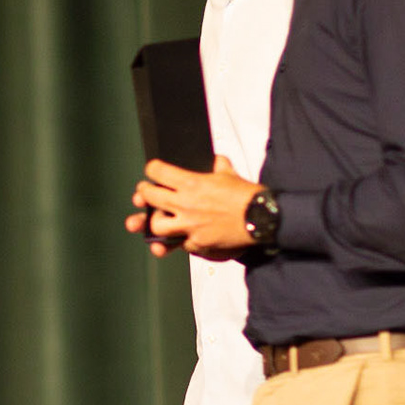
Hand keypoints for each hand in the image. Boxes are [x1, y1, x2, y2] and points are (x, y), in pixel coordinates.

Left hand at [128, 155, 260, 257]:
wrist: (261, 218)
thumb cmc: (247, 195)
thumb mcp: (230, 173)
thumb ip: (218, 165)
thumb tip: (215, 160)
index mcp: (192, 183)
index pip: (158, 172)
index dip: (152, 169)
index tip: (153, 170)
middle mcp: (186, 204)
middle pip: (149, 197)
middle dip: (143, 194)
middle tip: (144, 193)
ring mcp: (190, 226)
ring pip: (156, 226)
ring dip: (154, 222)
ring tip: (159, 218)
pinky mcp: (198, 243)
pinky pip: (179, 244)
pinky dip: (178, 240)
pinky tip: (180, 236)